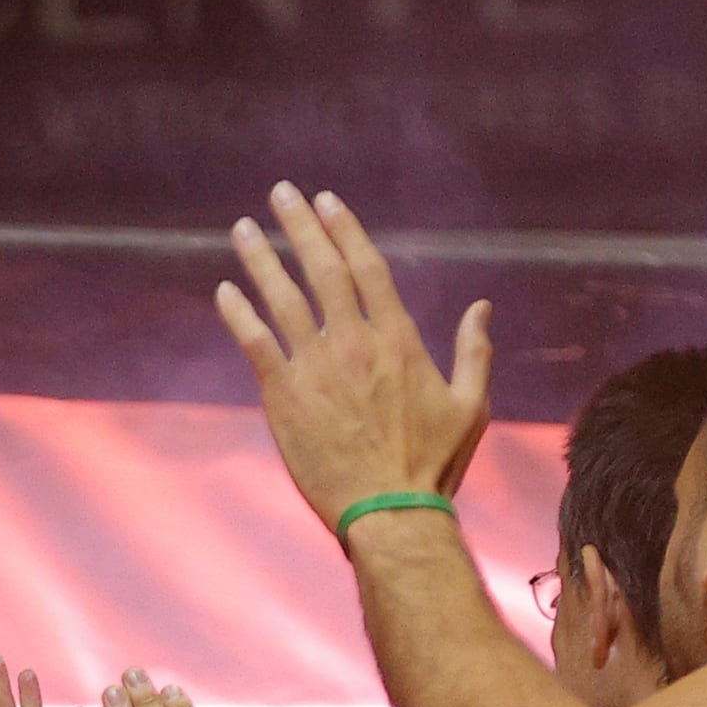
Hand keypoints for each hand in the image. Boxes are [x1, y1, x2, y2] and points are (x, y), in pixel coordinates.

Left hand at [218, 184, 492, 529]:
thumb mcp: (471, 405)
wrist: (390, 514)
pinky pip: (256, 344)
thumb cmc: (433, 465)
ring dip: (261, 259)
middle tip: (281, 193)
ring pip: (282, 299)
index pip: (367, 267)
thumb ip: (475, 352)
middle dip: (300, 226)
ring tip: (243, 229)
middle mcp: (355, 344)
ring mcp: (317, 369)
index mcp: (398, 340)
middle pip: (323, 270)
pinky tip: (224, 290)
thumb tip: (482, 308)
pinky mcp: (285, 397)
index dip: (344, 229)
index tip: (326, 201)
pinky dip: (238, 314)